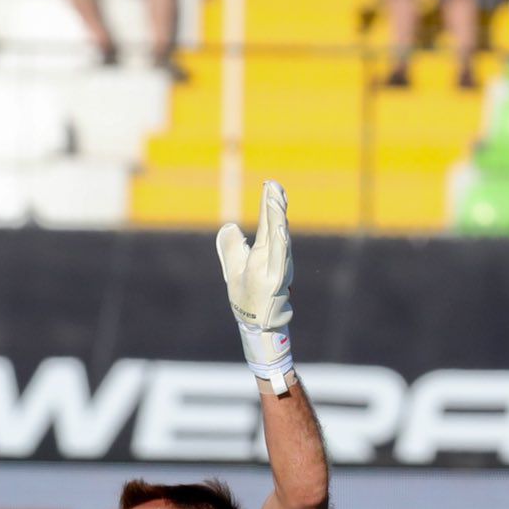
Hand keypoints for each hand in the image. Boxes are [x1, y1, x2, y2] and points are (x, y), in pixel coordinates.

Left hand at [216, 181, 290, 329]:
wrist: (257, 325)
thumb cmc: (248, 297)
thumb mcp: (234, 268)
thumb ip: (232, 247)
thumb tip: (229, 226)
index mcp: (263, 252)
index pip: (266, 223)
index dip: (269, 204)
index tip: (271, 183)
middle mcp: (271, 258)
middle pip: (273, 227)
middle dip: (275, 206)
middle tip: (274, 185)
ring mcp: (274, 269)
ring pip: (278, 241)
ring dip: (277, 220)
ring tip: (275, 200)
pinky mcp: (274, 282)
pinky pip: (278, 261)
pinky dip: (279, 244)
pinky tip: (278, 229)